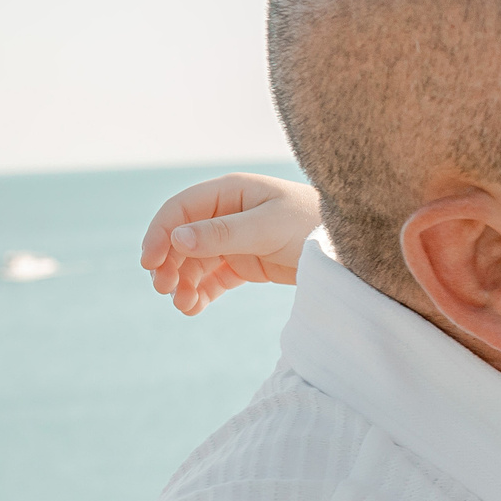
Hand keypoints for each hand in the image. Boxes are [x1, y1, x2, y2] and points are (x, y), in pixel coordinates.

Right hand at [139, 174, 322, 314]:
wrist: (351, 248)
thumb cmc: (312, 224)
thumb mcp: (267, 228)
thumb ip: (223, 234)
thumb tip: (176, 238)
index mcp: (230, 192)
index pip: (180, 210)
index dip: (159, 234)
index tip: (150, 263)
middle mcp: (227, 214)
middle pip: (182, 239)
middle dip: (169, 263)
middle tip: (165, 289)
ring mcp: (235, 240)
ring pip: (195, 262)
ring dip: (183, 282)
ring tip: (184, 305)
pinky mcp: (245, 264)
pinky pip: (214, 278)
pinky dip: (201, 292)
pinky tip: (194, 308)